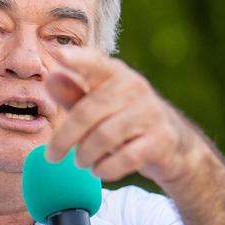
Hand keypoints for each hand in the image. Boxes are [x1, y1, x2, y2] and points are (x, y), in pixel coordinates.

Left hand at [45, 46, 210, 186]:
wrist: (173, 144)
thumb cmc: (124, 120)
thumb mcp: (97, 105)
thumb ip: (73, 93)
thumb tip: (51, 79)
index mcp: (115, 73)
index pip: (95, 62)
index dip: (77, 59)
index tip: (57, 54)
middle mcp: (135, 88)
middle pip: (87, 112)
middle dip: (63, 139)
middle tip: (52, 156)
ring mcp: (150, 113)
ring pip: (104, 137)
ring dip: (85, 155)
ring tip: (81, 162)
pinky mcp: (160, 139)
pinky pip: (125, 157)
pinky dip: (105, 168)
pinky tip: (99, 170)